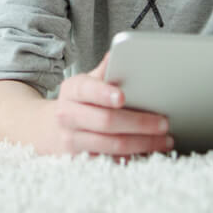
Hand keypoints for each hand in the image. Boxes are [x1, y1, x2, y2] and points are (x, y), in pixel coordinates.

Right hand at [49, 53, 172, 155]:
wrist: (48, 129)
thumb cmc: (77, 103)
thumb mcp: (85, 83)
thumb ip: (104, 71)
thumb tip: (118, 52)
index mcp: (72, 90)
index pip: (87, 89)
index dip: (104, 93)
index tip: (122, 97)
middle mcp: (68, 115)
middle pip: (106, 121)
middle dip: (139, 123)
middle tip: (163, 123)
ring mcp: (72, 140)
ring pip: (111, 144)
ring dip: (142, 143)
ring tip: (164, 140)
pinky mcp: (79, 159)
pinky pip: (110, 160)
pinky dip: (132, 157)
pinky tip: (148, 152)